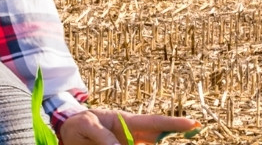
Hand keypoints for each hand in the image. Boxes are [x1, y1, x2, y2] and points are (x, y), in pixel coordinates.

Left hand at [57, 108, 197, 144]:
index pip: (155, 122)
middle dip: (173, 138)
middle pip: (157, 139)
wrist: (67, 131)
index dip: (175, 123)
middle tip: (190, 133)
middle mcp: (132, 135)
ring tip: (149, 138)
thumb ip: (103, 136)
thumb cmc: (79, 123)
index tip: (194, 124)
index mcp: (127, 121)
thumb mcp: (87, 125)